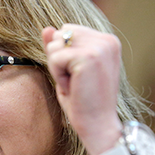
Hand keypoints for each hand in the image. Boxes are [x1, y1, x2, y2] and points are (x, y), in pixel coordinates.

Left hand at [42, 24, 122, 154]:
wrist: (98, 126)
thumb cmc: (84, 102)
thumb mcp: (69, 71)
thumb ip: (60, 48)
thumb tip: (46, 28)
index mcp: (107, 41)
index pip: (68, 30)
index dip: (64, 54)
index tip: (79, 76)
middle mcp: (107, 40)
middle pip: (60, 33)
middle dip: (59, 58)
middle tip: (75, 81)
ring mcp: (99, 47)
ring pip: (56, 44)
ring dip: (58, 67)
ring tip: (75, 84)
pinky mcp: (88, 57)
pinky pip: (55, 58)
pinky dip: (58, 75)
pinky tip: (73, 88)